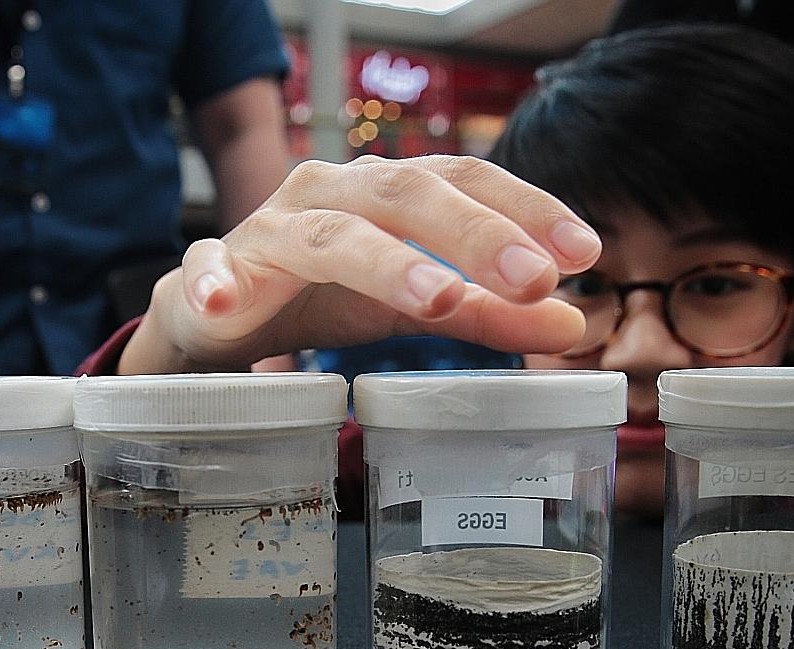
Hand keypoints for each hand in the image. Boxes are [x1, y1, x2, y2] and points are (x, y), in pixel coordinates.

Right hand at [120, 154, 601, 373]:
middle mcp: (332, 194)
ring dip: (385, 264)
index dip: (526, 208)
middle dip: (476, 235)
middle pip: (407, 196)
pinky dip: (215, 283)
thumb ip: (486, 312)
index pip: (464, 179)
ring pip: (329, 235)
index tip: (582, 253)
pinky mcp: (216, 272)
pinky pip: (211, 270)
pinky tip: (224, 306)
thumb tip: (574, 324)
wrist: (218, 313)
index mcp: (386, 193)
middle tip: (533, 279)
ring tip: (437, 300)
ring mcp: (271, 229)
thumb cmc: (321, 296)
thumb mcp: (412, 305)